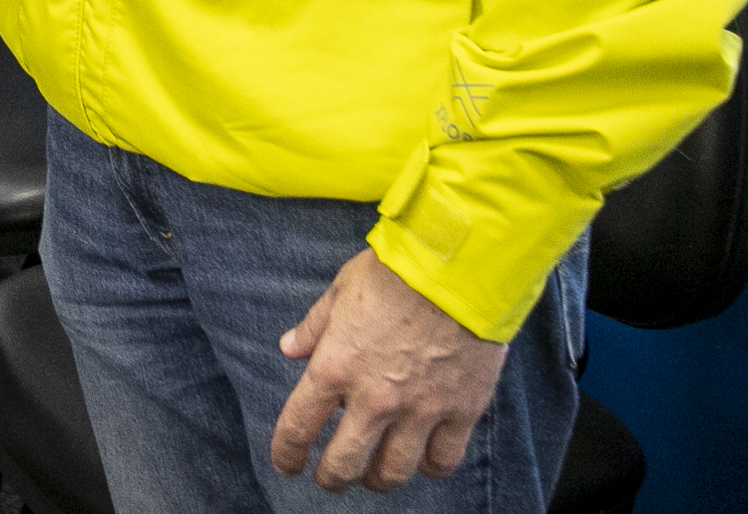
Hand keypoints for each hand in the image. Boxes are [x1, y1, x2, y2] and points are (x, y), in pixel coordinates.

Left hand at [270, 248, 508, 491]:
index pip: (298, 427)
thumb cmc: (395, 272)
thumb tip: (289, 348)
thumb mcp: (342, 290)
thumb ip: (314, 326)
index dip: (286, 454)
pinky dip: (430, 467)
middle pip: (344, 465)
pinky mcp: (460, 410)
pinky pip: (442, 460)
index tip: (287, 463)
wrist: (458, 267)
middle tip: (331, 478)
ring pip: (393, 473)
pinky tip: (423, 459)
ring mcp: (419, 409)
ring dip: (378, 481)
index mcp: (334, 367)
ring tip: (375, 476)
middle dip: (331, 478)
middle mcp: (373, 399)